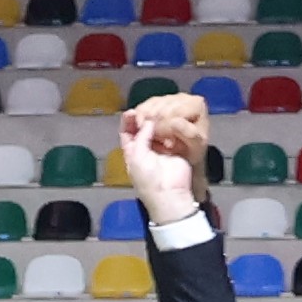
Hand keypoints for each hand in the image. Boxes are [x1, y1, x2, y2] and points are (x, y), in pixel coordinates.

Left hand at [114, 94, 201, 223]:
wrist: (169, 193)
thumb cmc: (148, 178)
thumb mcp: (137, 155)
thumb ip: (141, 136)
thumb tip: (149, 121)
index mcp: (132, 152)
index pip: (127, 133)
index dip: (128, 121)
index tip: (132, 111)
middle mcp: (145, 149)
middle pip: (142, 129)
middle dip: (144, 119)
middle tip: (147, 109)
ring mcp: (160, 149)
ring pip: (157, 130)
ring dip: (157, 122)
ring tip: (158, 112)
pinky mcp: (175, 149)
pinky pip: (171, 134)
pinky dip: (170, 127)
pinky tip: (169, 120)